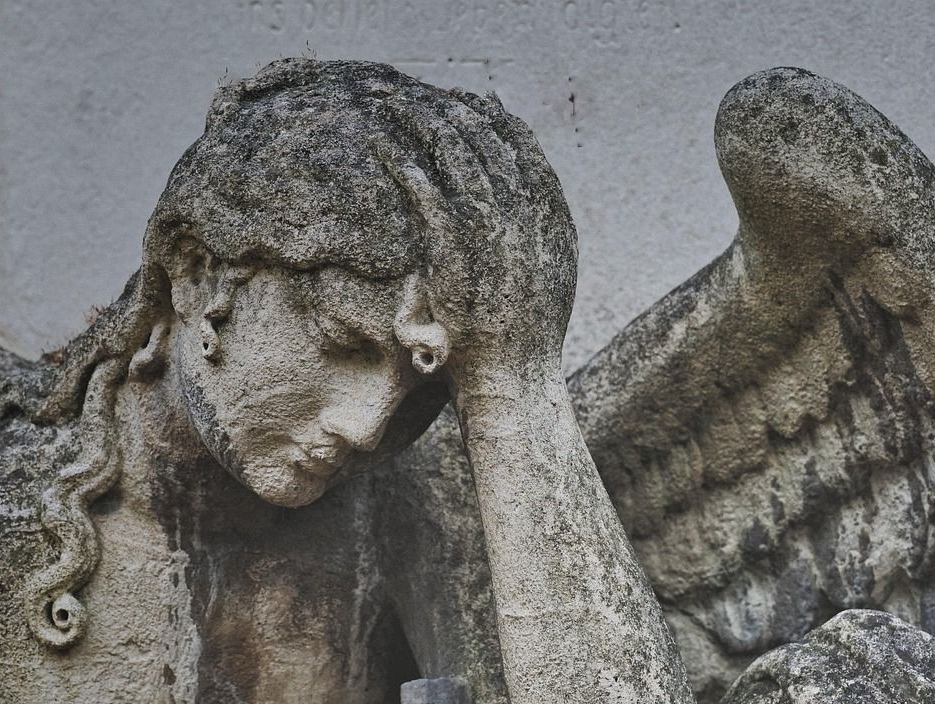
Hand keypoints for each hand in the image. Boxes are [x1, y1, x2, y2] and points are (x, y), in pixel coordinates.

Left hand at [372, 110, 576, 394]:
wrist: (515, 378)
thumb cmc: (526, 339)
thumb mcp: (551, 275)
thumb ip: (542, 232)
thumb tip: (529, 202)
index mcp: (550, 215)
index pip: (523, 147)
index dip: (494, 118)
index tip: (471, 100)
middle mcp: (523, 213)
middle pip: (486, 140)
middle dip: (453, 110)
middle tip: (425, 94)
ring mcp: (490, 230)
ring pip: (453, 157)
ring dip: (421, 125)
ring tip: (395, 107)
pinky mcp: (452, 249)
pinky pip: (424, 191)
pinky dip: (402, 164)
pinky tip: (383, 148)